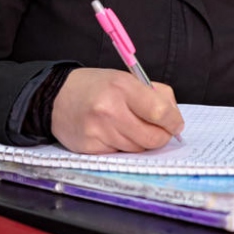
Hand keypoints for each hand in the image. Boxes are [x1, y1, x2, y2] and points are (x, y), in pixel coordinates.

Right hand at [50, 68, 184, 153]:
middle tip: (160, 130)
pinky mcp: (90, 148)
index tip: (176, 124)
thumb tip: (175, 120)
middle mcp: (109, 110)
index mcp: (122, 87)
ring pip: (138, 148)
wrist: (56, 97)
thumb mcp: (127, 79)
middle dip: (162, 136)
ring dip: (142, 141)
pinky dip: (123, 146)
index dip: (174, 122)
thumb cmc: (97, 87)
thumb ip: (156, 95)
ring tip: (131, 127)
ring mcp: (98, 131)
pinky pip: (120, 154)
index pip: (160, 112)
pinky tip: (114, 133)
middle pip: (152, 137)